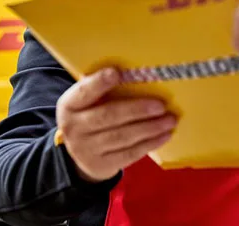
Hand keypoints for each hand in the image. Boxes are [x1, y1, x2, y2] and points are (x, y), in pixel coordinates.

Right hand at [56, 68, 175, 182]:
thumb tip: (135, 73)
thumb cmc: (90, 117)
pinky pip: (129, 154)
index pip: (83, 92)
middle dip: (136, 110)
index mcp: (69, 106)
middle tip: (160, 105)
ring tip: (169, 120)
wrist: (78, 156)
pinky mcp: (102, 165)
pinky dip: (149, 144)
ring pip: (122, 137)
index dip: (99, 83)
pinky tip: (164, 135)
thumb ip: (100, 90)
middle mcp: (74, 128)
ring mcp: (87, 150)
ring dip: (149, 128)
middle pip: (108, 116)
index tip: (117, 72)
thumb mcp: (86, 103)